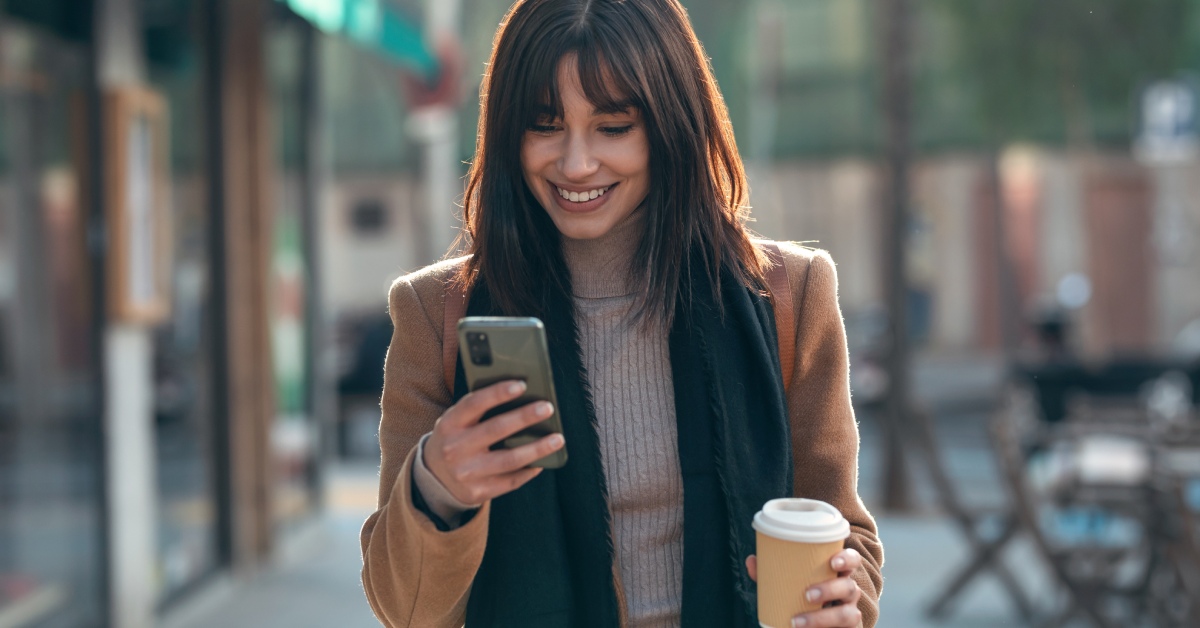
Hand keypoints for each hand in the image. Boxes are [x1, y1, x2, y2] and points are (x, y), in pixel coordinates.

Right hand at [424, 380, 565, 504]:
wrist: (434, 477)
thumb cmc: (455, 438)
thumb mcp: (457, 421)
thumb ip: (480, 409)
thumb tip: (522, 396)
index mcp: (449, 424)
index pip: (474, 404)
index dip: (497, 393)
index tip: (521, 384)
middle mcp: (455, 448)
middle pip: (496, 430)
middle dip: (524, 417)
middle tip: (547, 408)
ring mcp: (466, 473)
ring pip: (509, 460)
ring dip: (537, 449)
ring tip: (558, 439)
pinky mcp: (477, 492)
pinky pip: (510, 482)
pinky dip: (528, 471)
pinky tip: (542, 462)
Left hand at [745, 548, 863, 627]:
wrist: (817, 624)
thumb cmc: (806, 597)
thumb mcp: (792, 585)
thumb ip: (773, 574)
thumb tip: (752, 561)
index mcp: (838, 574)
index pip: (852, 560)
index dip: (848, 559)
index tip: (833, 561)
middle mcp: (849, 592)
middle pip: (850, 587)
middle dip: (830, 589)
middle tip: (807, 595)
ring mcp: (851, 613)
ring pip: (849, 615)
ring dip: (823, 618)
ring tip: (797, 621)